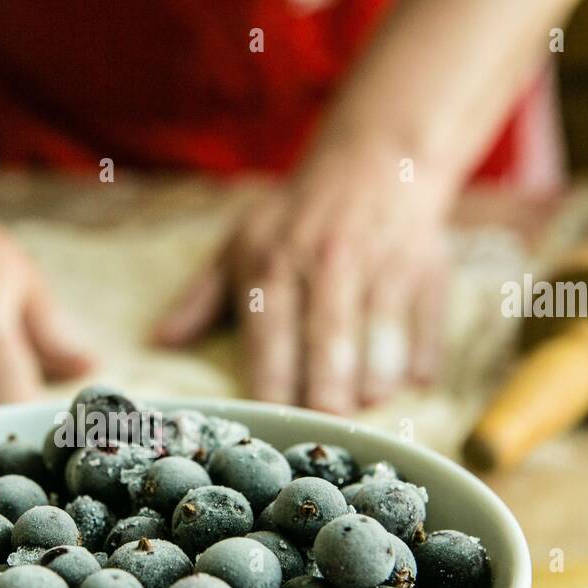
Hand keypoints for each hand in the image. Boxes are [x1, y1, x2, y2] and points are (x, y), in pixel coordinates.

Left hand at [155, 142, 452, 413]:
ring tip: (364, 404)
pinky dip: (420, 358)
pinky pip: (427, 326)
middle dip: (327, 390)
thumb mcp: (240, 245)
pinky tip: (410, 382)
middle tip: (325, 426)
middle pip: (328, 339)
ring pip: (381, 337)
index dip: (274, 383)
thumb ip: (200, 300)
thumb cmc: (297, 218)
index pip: (271, 336)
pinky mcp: (427, 271)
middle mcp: (327, 265)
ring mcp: (382, 267)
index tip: (273, 419)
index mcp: (274, 265)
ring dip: (374, 379)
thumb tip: (159, 343)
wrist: (376, 162)